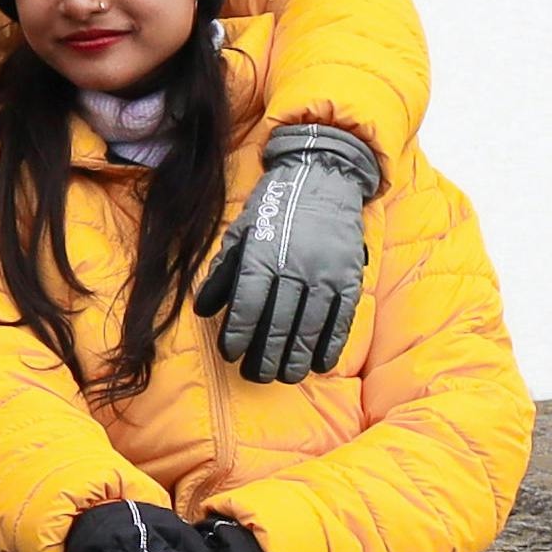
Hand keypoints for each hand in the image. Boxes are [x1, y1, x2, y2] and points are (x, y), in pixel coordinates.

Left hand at [201, 124, 379, 383]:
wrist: (323, 176)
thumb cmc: (275, 205)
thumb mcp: (241, 230)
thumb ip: (223, 270)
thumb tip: (203, 309)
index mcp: (263, 253)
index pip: (248, 303)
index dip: (239, 333)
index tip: (232, 353)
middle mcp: (295, 265)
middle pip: (279, 322)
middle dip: (267, 355)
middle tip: (257, 375)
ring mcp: (325, 272)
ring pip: (310, 326)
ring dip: (297, 357)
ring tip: (286, 376)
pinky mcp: (348, 276)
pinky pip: (340, 318)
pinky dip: (330, 344)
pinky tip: (320, 362)